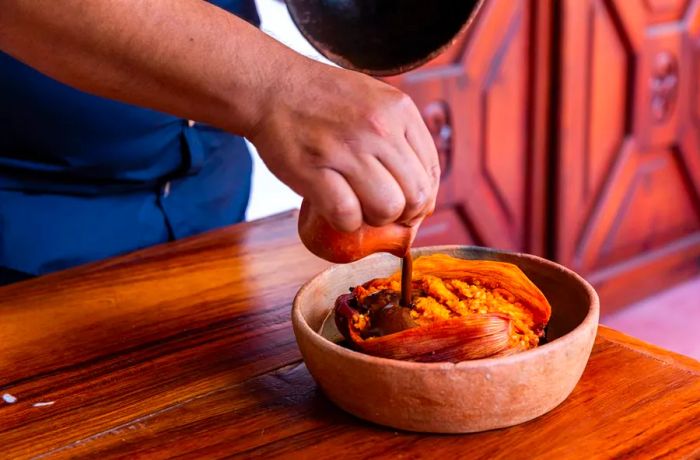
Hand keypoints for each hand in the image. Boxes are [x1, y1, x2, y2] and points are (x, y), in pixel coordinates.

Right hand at [247, 59, 439, 231]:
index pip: (432, 172)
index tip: (405, 206)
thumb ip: (401, 135)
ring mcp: (347, 150)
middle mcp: (379, 128)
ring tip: (358, 208)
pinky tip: (336, 211)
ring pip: (387, 209)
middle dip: (402, 214)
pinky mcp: (315, 170)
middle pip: (415, 196)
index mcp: (399, 110)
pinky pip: (347, 215)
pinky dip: (345, 222)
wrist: (271, 87)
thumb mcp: (374, 99)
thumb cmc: (322, 100)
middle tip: (380, 211)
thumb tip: (422, 193)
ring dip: (374, 219)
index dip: (422, 199)